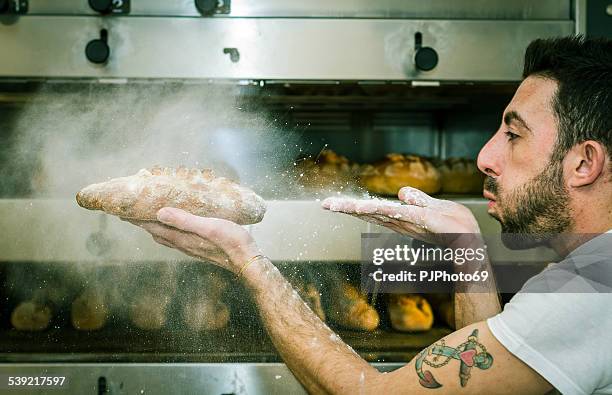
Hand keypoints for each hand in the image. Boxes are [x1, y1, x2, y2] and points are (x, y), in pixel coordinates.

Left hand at [126, 207, 260, 273]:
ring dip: (155, 227)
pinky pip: (177, 239)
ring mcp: (191, 248)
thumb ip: (185, 220)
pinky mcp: (199, 248)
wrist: (247, 260)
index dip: (137, 220)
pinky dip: (169, 231)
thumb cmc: (231, 242)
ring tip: (149, 217)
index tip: (123, 211)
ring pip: (166, 237)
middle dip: (142, 223)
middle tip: (131, 212)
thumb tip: (159, 212)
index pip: (153, 227)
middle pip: (156, 233)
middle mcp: (183, 244)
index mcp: (182, 238)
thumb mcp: (209, 226)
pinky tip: (176, 226)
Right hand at [322, 187, 480, 246]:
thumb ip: (418, 199)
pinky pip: (398, 213)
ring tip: (337, 206)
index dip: (352, 206)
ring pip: (378, 212)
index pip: (372, 209)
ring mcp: (408, 222)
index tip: (330, 204)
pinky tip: (367, 208)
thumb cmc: (453, 224)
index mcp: (400, 217)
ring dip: (357, 208)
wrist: (473, 241)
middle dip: (346, 208)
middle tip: (325, 205)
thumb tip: (402, 192)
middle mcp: (400, 221)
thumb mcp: (432, 207)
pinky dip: (381, 210)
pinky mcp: (421, 220)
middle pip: (369, 211)